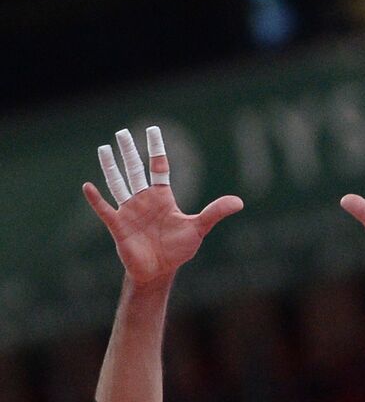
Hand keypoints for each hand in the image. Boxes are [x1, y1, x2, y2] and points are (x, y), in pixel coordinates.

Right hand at [82, 127, 241, 284]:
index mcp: (162, 197)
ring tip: (103, 149)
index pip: (159, 166)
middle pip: (135, 170)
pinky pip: (104, 209)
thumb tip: (239, 202)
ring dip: (110, 168)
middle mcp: (144, 200)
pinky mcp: (118, 225)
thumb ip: (215, 212)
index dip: (156, 149)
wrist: (159, 271)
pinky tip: (87, 186)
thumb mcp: (199, 228)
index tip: (152, 130)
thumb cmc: (178, 249)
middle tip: (122, 132)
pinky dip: (96, 199)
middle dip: (129, 152)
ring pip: (118, 184)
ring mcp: (129, 211)